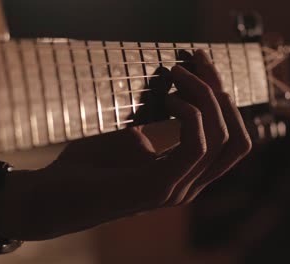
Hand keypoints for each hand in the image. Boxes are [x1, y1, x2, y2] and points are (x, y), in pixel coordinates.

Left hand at [0, 50, 251, 240]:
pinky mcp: (160, 187)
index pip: (229, 137)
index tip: (201, 62)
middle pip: (235, 137)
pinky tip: (167, 97)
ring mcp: (178, 188)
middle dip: (219, 90)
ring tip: (176, 72)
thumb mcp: (128, 134)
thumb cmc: (87, 167)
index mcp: (184, 173)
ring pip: (221, 138)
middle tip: (196, 58)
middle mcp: (189, 184)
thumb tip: (170, 83)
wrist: (53, 197)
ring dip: (203, 95)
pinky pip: (196, 145)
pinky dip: (189, 113)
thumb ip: (154, 118)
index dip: (221, 96)